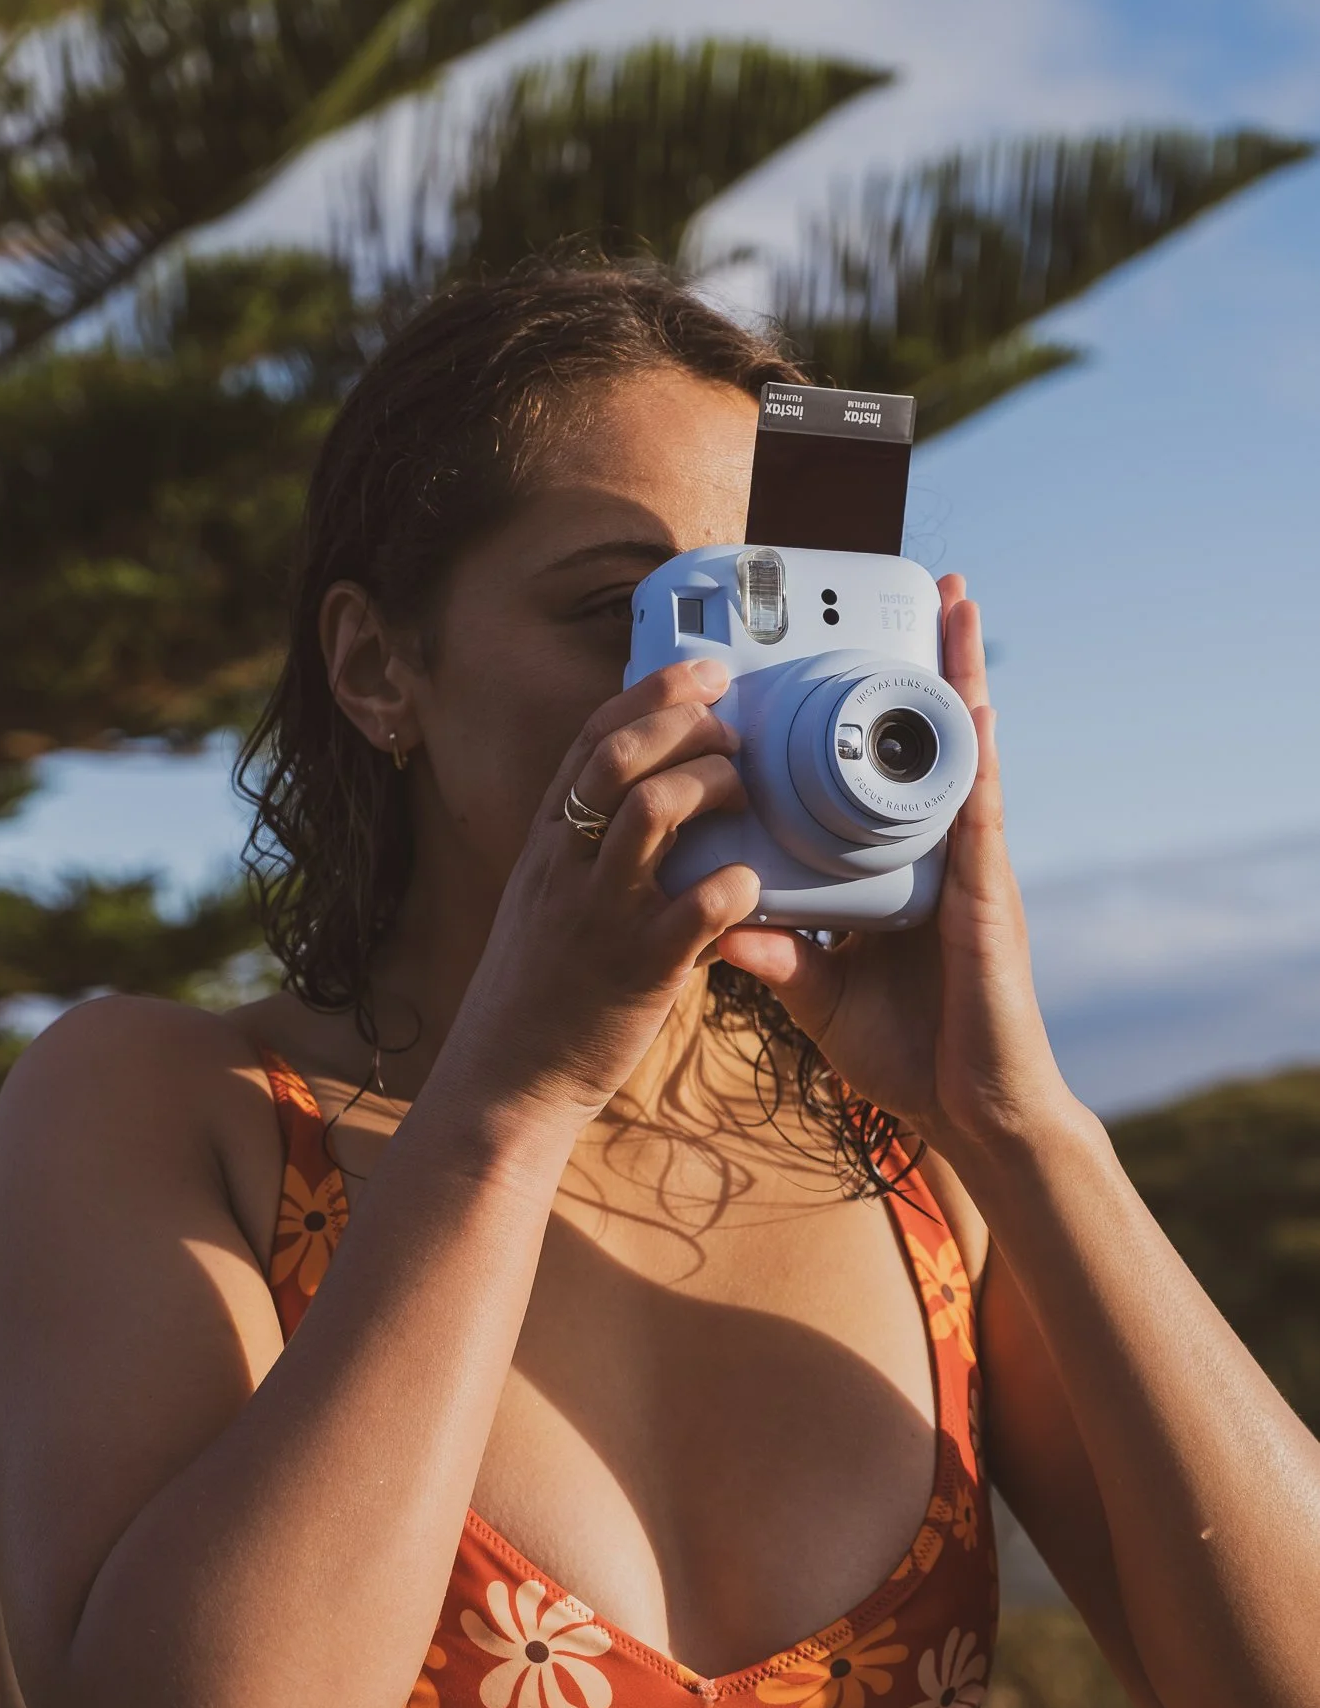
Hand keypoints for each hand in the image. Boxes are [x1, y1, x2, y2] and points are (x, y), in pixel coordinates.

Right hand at [450, 660, 759, 1122]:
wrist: (506, 1082)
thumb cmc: (541, 995)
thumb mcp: (549, 907)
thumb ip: (594, 858)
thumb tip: (661, 813)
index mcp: (547, 846)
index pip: (590, 741)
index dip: (650, 693)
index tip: (702, 671)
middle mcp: (566, 867)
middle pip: (618, 755)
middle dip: (684, 722)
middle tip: (734, 728)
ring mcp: (599, 914)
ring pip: (651, 810)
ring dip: (709, 784)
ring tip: (744, 792)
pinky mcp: (638, 969)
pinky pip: (695, 907)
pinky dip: (734, 884)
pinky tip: (753, 885)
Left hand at [716, 577, 1074, 1152]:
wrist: (971, 1115)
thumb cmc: (911, 1057)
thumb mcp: (822, 998)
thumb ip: (778, 958)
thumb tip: (722, 925)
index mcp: (907, 875)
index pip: (888, 780)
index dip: (882, 718)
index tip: (860, 655)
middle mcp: (944, 859)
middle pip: (932, 746)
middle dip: (934, 668)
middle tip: (928, 593)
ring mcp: (971, 872)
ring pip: (962, 756)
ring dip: (962, 678)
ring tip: (955, 607)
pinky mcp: (986, 897)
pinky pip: (978, 812)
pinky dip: (975, 755)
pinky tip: (975, 703)